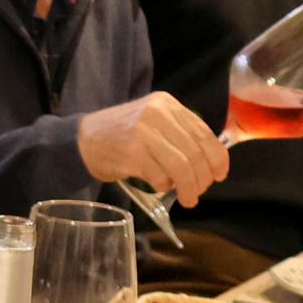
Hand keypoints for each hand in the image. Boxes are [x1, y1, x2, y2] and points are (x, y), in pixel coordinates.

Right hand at [74, 92, 229, 203]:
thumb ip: (179, 135)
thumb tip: (209, 164)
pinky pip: (160, 176)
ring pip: (182, 166)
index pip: (204, 132)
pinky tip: (159, 187)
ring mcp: (144, 131)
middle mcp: (157, 113)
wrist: (82, 140)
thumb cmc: (121, 136)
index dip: (217, 158)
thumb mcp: (153, 124)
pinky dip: (163, 187)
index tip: (219, 175)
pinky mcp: (132, 151)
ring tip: (187, 198)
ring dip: (188, 187)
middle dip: (202, 178)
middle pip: (195, 152)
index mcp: (167, 104)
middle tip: (198, 192)